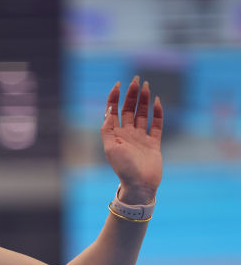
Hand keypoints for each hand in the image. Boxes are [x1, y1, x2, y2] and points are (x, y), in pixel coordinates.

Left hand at [101, 76, 162, 202]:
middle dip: (131, 94)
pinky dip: (157, 113)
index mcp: (114, 134)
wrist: (140, 184)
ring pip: (142, 114)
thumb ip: (108, 130)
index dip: (114, 97)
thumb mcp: (110, 148)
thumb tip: (108, 111)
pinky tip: (157, 102)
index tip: (118, 84)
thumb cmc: (122, 168)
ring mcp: (140, 137)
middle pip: (129, 109)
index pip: (113, 111)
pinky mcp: (153, 143)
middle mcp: (127, 134)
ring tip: (146, 86)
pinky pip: (156, 125)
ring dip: (143, 100)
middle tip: (136, 79)